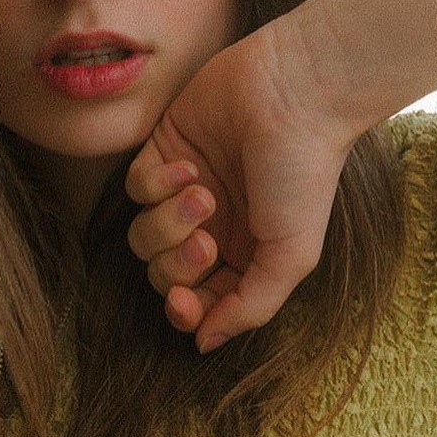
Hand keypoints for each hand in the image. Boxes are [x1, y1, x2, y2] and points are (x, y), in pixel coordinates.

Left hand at [124, 19, 357, 353]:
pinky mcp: (163, 151)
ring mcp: (184, 191)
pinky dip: (155, 184)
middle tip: (206, 235)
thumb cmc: (302, 174)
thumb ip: (250, 307)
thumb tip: (205, 344)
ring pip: (142, 235)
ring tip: (203, 192)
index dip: (183, 309)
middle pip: (162, 274)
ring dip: (167, 222)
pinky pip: (135, 188)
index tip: (185, 301)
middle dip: (176, 262)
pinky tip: (189, 166)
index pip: (196, 303)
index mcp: (243, 257)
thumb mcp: (290, 254)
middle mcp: (212, 227)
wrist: (296, 92)